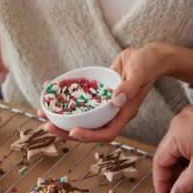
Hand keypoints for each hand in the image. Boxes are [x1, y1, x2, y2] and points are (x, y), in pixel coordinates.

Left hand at [41, 42, 174, 141]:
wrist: (150, 55)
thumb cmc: (149, 64)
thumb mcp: (140, 73)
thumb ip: (129, 87)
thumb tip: (116, 100)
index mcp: (124, 113)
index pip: (106, 133)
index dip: (89, 136)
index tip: (72, 132)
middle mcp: (112, 112)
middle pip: (89, 129)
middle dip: (66, 131)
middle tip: (46, 125)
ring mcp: (104, 103)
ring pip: (82, 116)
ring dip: (62, 116)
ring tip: (42, 112)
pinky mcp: (99, 92)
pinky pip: (81, 98)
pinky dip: (66, 97)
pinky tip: (49, 90)